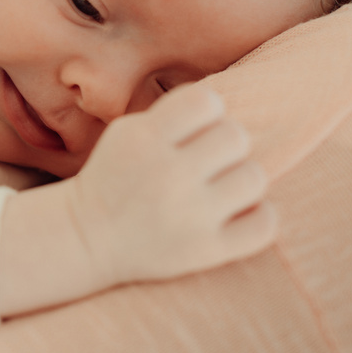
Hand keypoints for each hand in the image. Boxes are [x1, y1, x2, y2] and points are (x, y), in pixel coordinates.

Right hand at [67, 83, 276, 288]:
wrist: (87, 238)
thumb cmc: (114, 178)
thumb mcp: (127, 133)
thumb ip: (173, 115)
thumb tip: (228, 108)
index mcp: (145, 139)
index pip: (207, 102)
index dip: (208, 112)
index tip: (195, 130)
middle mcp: (169, 175)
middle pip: (235, 137)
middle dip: (224, 146)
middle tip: (207, 162)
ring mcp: (190, 216)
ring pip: (255, 177)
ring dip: (241, 179)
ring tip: (220, 188)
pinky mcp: (206, 250)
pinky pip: (264, 224)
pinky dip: (258, 215)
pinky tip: (236, 213)